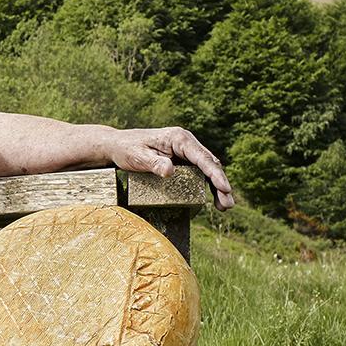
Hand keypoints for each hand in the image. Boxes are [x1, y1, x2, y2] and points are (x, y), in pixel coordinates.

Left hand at [106, 126, 234, 209]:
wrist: (117, 146)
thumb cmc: (126, 149)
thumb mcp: (137, 156)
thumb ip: (154, 163)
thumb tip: (170, 171)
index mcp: (178, 138)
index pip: (201, 157)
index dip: (215, 173)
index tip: (224, 188)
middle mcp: (185, 143)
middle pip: (209, 164)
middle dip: (220, 184)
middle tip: (228, 204)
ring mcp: (185, 152)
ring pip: (207, 169)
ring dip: (217, 187)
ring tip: (224, 207)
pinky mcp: (182, 160)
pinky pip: (199, 173)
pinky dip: (207, 185)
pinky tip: (212, 199)